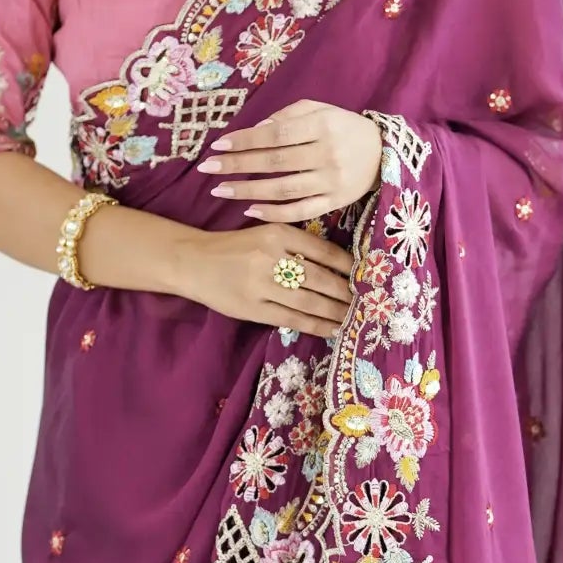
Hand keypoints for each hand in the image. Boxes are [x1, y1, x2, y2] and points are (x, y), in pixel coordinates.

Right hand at [169, 218, 355, 339]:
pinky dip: (316, 325)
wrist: (193, 262)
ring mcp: (261, 285)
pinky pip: (292, 319)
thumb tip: (339, 267)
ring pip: (310, 302)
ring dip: (336, 312)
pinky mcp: (253, 308)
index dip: (349, 266)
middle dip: (347, 293)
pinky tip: (332, 329)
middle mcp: (271, 257)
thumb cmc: (235, 248)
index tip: (367, 276)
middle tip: (369, 302)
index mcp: (278, 233)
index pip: (324, 251)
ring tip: (355, 318)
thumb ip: (297, 246)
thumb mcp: (266, 234)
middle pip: (321, 279)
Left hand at [195, 100, 382, 222]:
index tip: (218, 145)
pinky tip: (250, 210)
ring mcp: (331, 181)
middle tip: (208, 169)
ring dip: (248, 191)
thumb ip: (289, 115)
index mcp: (322, 125)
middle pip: (275, 161)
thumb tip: (257, 130)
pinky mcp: (335, 202)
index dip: (245, 140)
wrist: (383, 153)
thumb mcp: (320, 110)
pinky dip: (274, 213)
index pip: (275, 134)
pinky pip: (300, 211)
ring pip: (283, 189)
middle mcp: (327, 154)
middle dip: (238, 165)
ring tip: (221, 190)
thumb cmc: (343, 127)